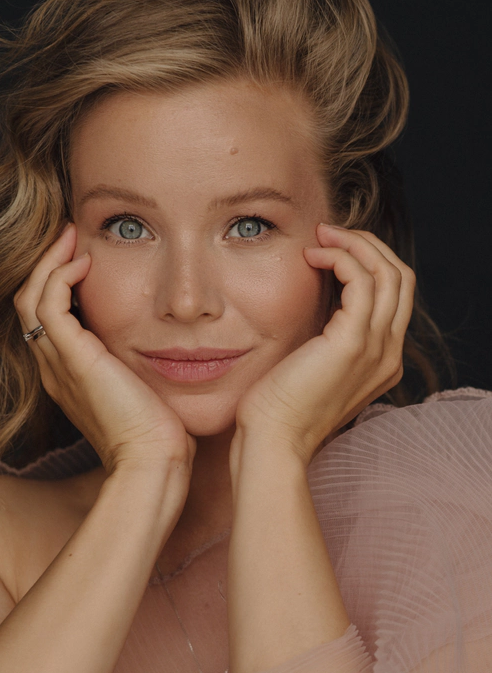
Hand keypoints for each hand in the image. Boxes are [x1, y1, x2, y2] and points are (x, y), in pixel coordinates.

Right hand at [14, 223, 195, 474]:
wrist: (153, 461)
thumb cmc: (158, 434)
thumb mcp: (144, 391)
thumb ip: (139, 367)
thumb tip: (166, 344)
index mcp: (69, 376)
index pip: (47, 320)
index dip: (56, 284)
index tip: (81, 256)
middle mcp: (55, 368)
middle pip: (29, 304)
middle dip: (47, 265)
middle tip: (69, 236)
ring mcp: (59, 364)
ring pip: (30, 298)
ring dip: (49, 262)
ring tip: (71, 236)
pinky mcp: (74, 359)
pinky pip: (48, 305)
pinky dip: (59, 277)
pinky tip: (85, 263)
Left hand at [233, 224, 415, 465]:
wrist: (272, 440)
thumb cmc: (280, 406)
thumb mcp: (313, 365)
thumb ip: (328, 336)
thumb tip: (320, 298)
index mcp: (383, 359)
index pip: (396, 295)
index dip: (370, 262)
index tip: (332, 249)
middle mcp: (389, 353)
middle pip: (401, 277)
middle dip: (368, 245)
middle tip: (328, 232)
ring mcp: (376, 349)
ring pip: (388, 273)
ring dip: (354, 244)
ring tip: (320, 237)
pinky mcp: (352, 343)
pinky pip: (362, 281)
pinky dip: (340, 258)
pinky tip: (311, 258)